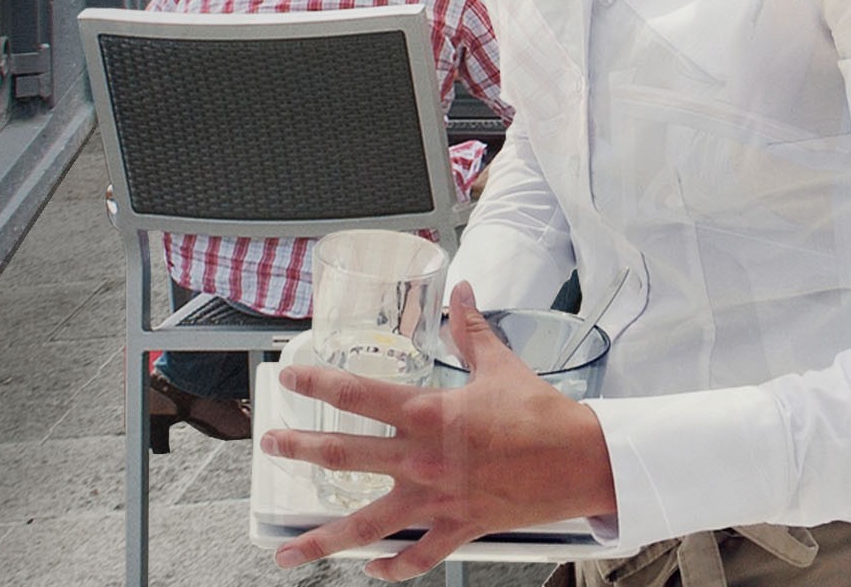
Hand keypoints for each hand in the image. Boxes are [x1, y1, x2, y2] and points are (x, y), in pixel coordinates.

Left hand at [263, 285, 614, 576]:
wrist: (580, 458)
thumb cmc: (543, 413)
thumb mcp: (503, 366)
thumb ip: (472, 331)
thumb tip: (463, 291)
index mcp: (431, 414)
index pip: (360, 394)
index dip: (318, 384)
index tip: (290, 378)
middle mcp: (422, 458)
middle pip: (344, 456)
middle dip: (299, 450)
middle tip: (269, 447)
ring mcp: (434, 499)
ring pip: (364, 525)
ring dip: (319, 540)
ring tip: (285, 553)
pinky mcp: (456, 527)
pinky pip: (415, 557)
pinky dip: (390, 567)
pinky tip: (371, 567)